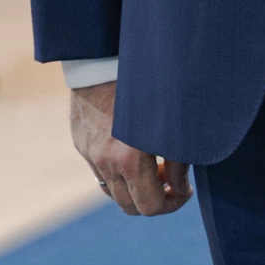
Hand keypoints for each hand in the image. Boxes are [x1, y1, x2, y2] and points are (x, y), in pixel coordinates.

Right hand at [70, 82, 191, 215]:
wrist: (105, 56)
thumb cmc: (146, 86)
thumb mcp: (171, 125)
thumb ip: (178, 163)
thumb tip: (180, 186)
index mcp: (128, 160)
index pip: (151, 208)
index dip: (173, 203)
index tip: (184, 188)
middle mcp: (104, 162)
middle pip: (130, 207)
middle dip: (153, 199)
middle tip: (168, 178)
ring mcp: (88, 153)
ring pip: (111, 191)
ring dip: (132, 187)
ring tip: (149, 164)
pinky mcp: (80, 142)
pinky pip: (99, 169)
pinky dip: (116, 170)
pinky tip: (129, 148)